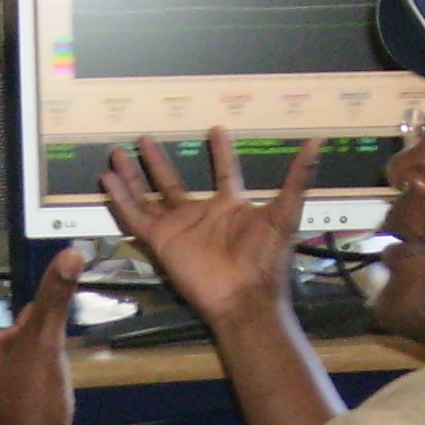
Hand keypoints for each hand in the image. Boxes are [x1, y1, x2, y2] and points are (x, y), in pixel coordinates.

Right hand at [97, 128, 322, 329]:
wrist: (243, 295)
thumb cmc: (265, 257)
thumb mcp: (285, 212)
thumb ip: (297, 178)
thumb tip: (316, 142)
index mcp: (230, 206)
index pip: (223, 172)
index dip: (221, 152)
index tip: (217, 129)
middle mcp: (200, 214)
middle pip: (172, 181)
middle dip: (158, 160)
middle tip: (144, 137)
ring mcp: (177, 227)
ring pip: (148, 195)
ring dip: (133, 174)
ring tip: (117, 150)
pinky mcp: (160, 241)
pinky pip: (135, 216)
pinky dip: (121, 198)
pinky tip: (108, 178)